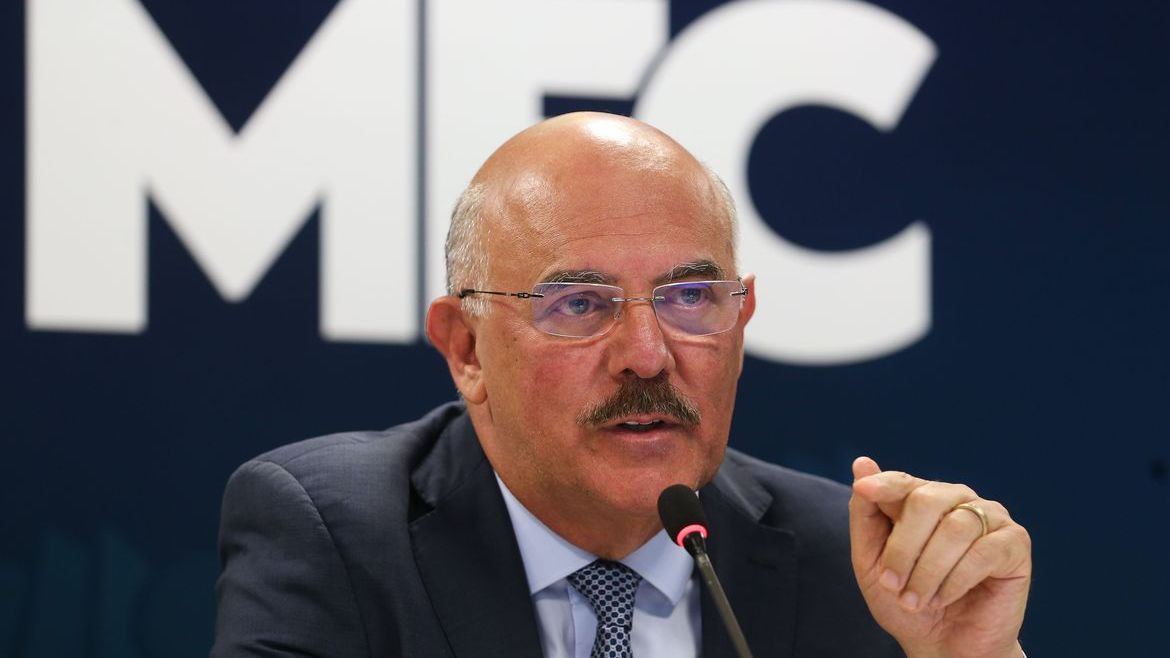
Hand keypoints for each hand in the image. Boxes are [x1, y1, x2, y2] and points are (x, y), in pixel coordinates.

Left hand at [849, 457, 1030, 657]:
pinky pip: (983, 552)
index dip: (884, 485)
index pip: (902, 482)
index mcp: (922, 498)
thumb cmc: (906, 602)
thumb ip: (866, 514)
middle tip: (891, 584)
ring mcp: (989, 517)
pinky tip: (943, 598)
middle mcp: (958, 500)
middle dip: (903, 547)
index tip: (864, 490)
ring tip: (915, 599)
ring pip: (955, 527)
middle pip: (927, 500)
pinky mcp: (1015, 543)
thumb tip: (862, 462)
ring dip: (928, 570)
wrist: (944, 646)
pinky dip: (956, 579)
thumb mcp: (872, 561)